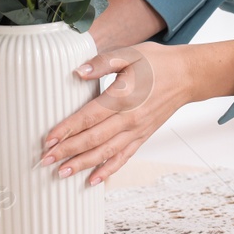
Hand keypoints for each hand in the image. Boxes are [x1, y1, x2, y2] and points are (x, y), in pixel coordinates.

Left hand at [39, 41, 196, 185]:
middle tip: (45, 160)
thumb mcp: (129, 54)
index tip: (48, 139)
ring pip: (106, 153)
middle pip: (94, 139)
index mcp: (123, 97)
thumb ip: (102, 62)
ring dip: (82, 164)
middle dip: (67, 151)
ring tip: (62, 173)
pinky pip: (123, 157)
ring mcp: (137, 131)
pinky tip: (93, 180)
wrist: (188, 76)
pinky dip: (108, 170)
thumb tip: (77, 72)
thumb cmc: (157, 62)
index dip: (67, 129)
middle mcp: (130, 119)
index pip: (89, 117)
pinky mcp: (143, 136)